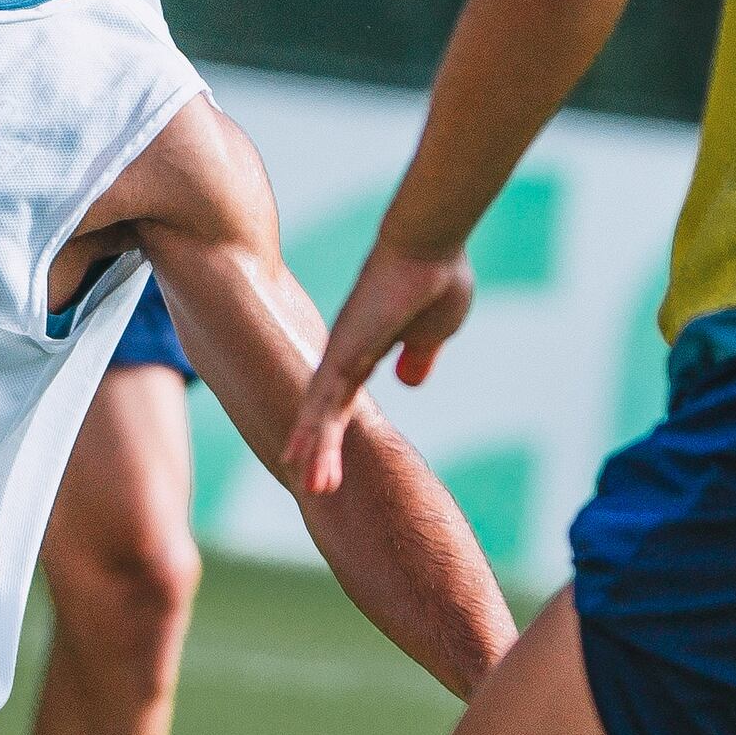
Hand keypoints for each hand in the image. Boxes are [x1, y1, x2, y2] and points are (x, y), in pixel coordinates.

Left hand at [284, 235, 478, 494]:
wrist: (429, 244)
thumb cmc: (436, 276)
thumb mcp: (434, 331)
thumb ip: (420, 355)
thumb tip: (411, 379)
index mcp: (369, 354)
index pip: (346, 404)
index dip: (337, 432)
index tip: (328, 459)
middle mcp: (346, 357)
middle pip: (328, 415)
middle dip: (322, 452)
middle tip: (313, 489)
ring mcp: (340, 356)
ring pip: (321, 415)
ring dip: (318, 454)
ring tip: (310, 490)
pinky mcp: (342, 354)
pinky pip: (322, 402)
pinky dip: (314, 434)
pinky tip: (300, 461)